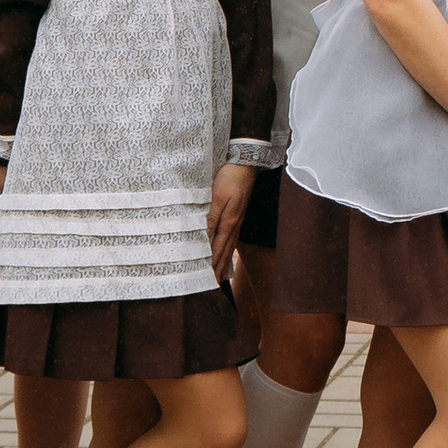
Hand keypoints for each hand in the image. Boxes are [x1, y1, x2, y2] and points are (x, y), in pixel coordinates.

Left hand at [207, 163, 253, 280]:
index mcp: (228, 222)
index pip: (216, 251)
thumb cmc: (230, 177)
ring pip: (228, 247)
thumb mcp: (216, 197)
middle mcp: (234, 225)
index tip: (204, 282)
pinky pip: (232, 238)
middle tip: (210, 287)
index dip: (210, 266)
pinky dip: (228, 250)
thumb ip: (209, 219)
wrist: (246, 161)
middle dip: (217, 270)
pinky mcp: (238, 214)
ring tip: (218, 277)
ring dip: (222, 262)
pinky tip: (226, 253)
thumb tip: (202, 241)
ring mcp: (237, 220)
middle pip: (224, 252)